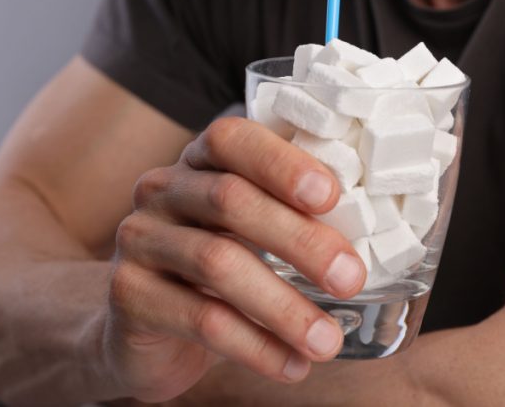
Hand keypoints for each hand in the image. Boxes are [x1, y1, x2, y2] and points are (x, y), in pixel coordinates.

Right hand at [98, 117, 366, 402]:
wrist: (142, 328)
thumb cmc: (217, 270)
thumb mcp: (250, 232)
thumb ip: (292, 217)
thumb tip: (376, 231)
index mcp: (200, 162)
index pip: (233, 139)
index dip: (282, 163)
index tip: (331, 195)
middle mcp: (163, 190)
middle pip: (231, 201)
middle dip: (300, 240)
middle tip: (351, 278)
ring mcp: (139, 240)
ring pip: (218, 263)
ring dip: (284, 306)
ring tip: (328, 341)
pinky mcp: (128, 294)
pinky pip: (200, 319)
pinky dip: (256, 346)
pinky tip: (292, 364)